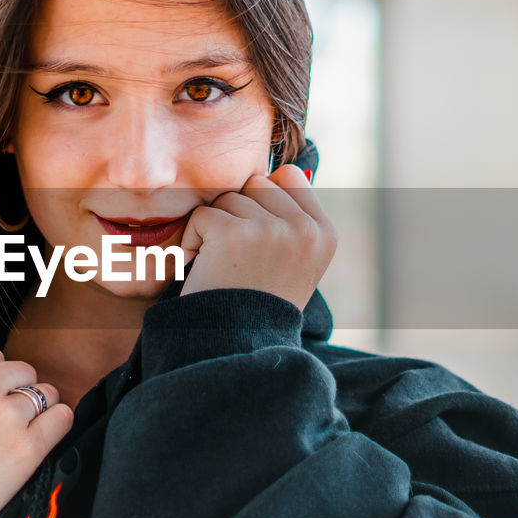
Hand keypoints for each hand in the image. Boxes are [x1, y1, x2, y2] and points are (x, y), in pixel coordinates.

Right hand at [0, 347, 73, 517]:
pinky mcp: (28, 446)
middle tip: (8, 418)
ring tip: (27, 430)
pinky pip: (61, 418)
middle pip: (22, 371)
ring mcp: (6, 412)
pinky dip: (58, 423)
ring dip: (39, 409)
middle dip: (18, 391)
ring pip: (45, 393)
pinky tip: (48, 434)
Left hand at [177, 162, 337, 308]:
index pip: (289, 177)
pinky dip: (193, 242)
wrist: (234, 346)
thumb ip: (292, 218)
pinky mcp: (235, 234)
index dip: (263, 199)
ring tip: (223, 267)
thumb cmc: (257, 304)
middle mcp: (304, 229)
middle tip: (237, 256)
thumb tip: (281, 171)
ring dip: (215, 228)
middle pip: (255, 184)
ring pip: (227, 199)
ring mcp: (272, 230)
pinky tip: (203, 269)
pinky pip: (202, 216)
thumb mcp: (294, 261)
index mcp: (324, 232)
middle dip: (238, 213)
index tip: (256, 235)